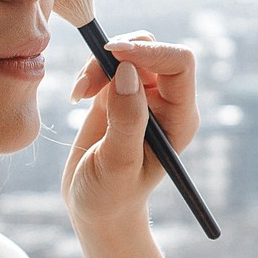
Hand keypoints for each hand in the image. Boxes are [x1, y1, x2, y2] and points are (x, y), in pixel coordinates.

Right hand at [60, 35, 201, 229]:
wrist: (96, 208)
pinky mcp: (120, 93)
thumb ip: (126, 120)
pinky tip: (77, 96)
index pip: (180, 65)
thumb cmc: (110, 197)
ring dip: (99, 63)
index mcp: (180, 119)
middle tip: (86, 83)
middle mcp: (167, 103)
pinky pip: (109, 62)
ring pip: (129, 52)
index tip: (112, 54)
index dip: (149, 51)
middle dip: (118, 55)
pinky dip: (90, 70)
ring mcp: (143, 96)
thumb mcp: (117, 164)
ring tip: (78, 94)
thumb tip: (127, 70)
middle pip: (153, 49)